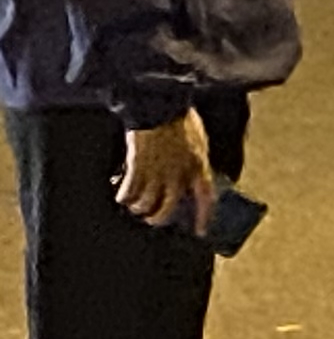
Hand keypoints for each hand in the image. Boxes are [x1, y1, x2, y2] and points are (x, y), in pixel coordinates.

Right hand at [116, 111, 216, 233]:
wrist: (159, 106)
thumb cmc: (179, 119)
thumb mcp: (198, 142)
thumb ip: (194, 162)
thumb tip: (191, 178)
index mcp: (199, 166)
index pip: (206, 198)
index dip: (203, 218)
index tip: (200, 232)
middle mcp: (179, 174)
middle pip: (168, 209)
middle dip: (158, 218)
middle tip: (152, 218)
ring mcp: (157, 174)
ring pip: (145, 205)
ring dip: (138, 207)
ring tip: (135, 204)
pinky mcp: (136, 170)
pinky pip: (127, 194)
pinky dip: (123, 196)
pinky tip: (122, 193)